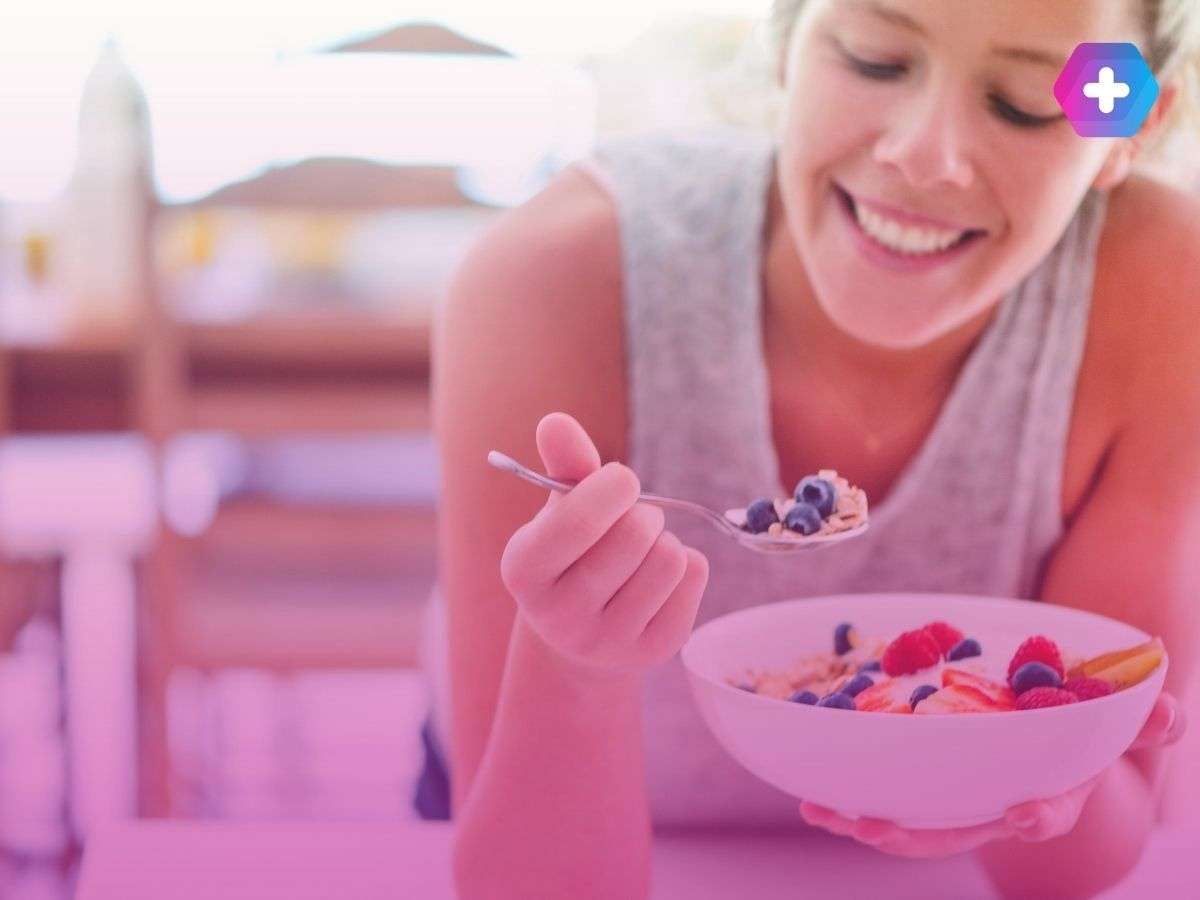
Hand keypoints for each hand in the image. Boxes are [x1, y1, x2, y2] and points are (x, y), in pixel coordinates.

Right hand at [499, 412, 708, 675]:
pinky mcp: (654, 651)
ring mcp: (608, 642)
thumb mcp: (559, 508)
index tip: (621, 480)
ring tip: (642, 550)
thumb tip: (555, 421)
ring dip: (664, 538)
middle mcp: (559, 616)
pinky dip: (686, 563)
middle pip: (635, 535)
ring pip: (670, 557)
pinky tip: (658, 578)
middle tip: (631, 519)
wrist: (582, 632)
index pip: (579, 519)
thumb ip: (563, 464)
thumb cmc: (571, 551)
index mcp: (523, 571)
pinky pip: (695, 577)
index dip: (614, 485)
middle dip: (642, 511)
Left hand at [800, 691, 1185, 858]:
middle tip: (873, 829)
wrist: (1051, 733)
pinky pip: (887, 798)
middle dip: (914, 835)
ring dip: (864, 821)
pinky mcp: (927, 788)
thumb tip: (1170, 706)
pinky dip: (850, 799)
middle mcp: (997, 806)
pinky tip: (810, 792)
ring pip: (910, 824)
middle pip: (956, 832)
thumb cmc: (1089, 725)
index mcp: (1050, 791)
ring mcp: (958, 801)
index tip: (1027, 817)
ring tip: (822, 810)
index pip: (1049, 810)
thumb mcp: (1121, 717)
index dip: (1040, 815)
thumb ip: (1145, 718)